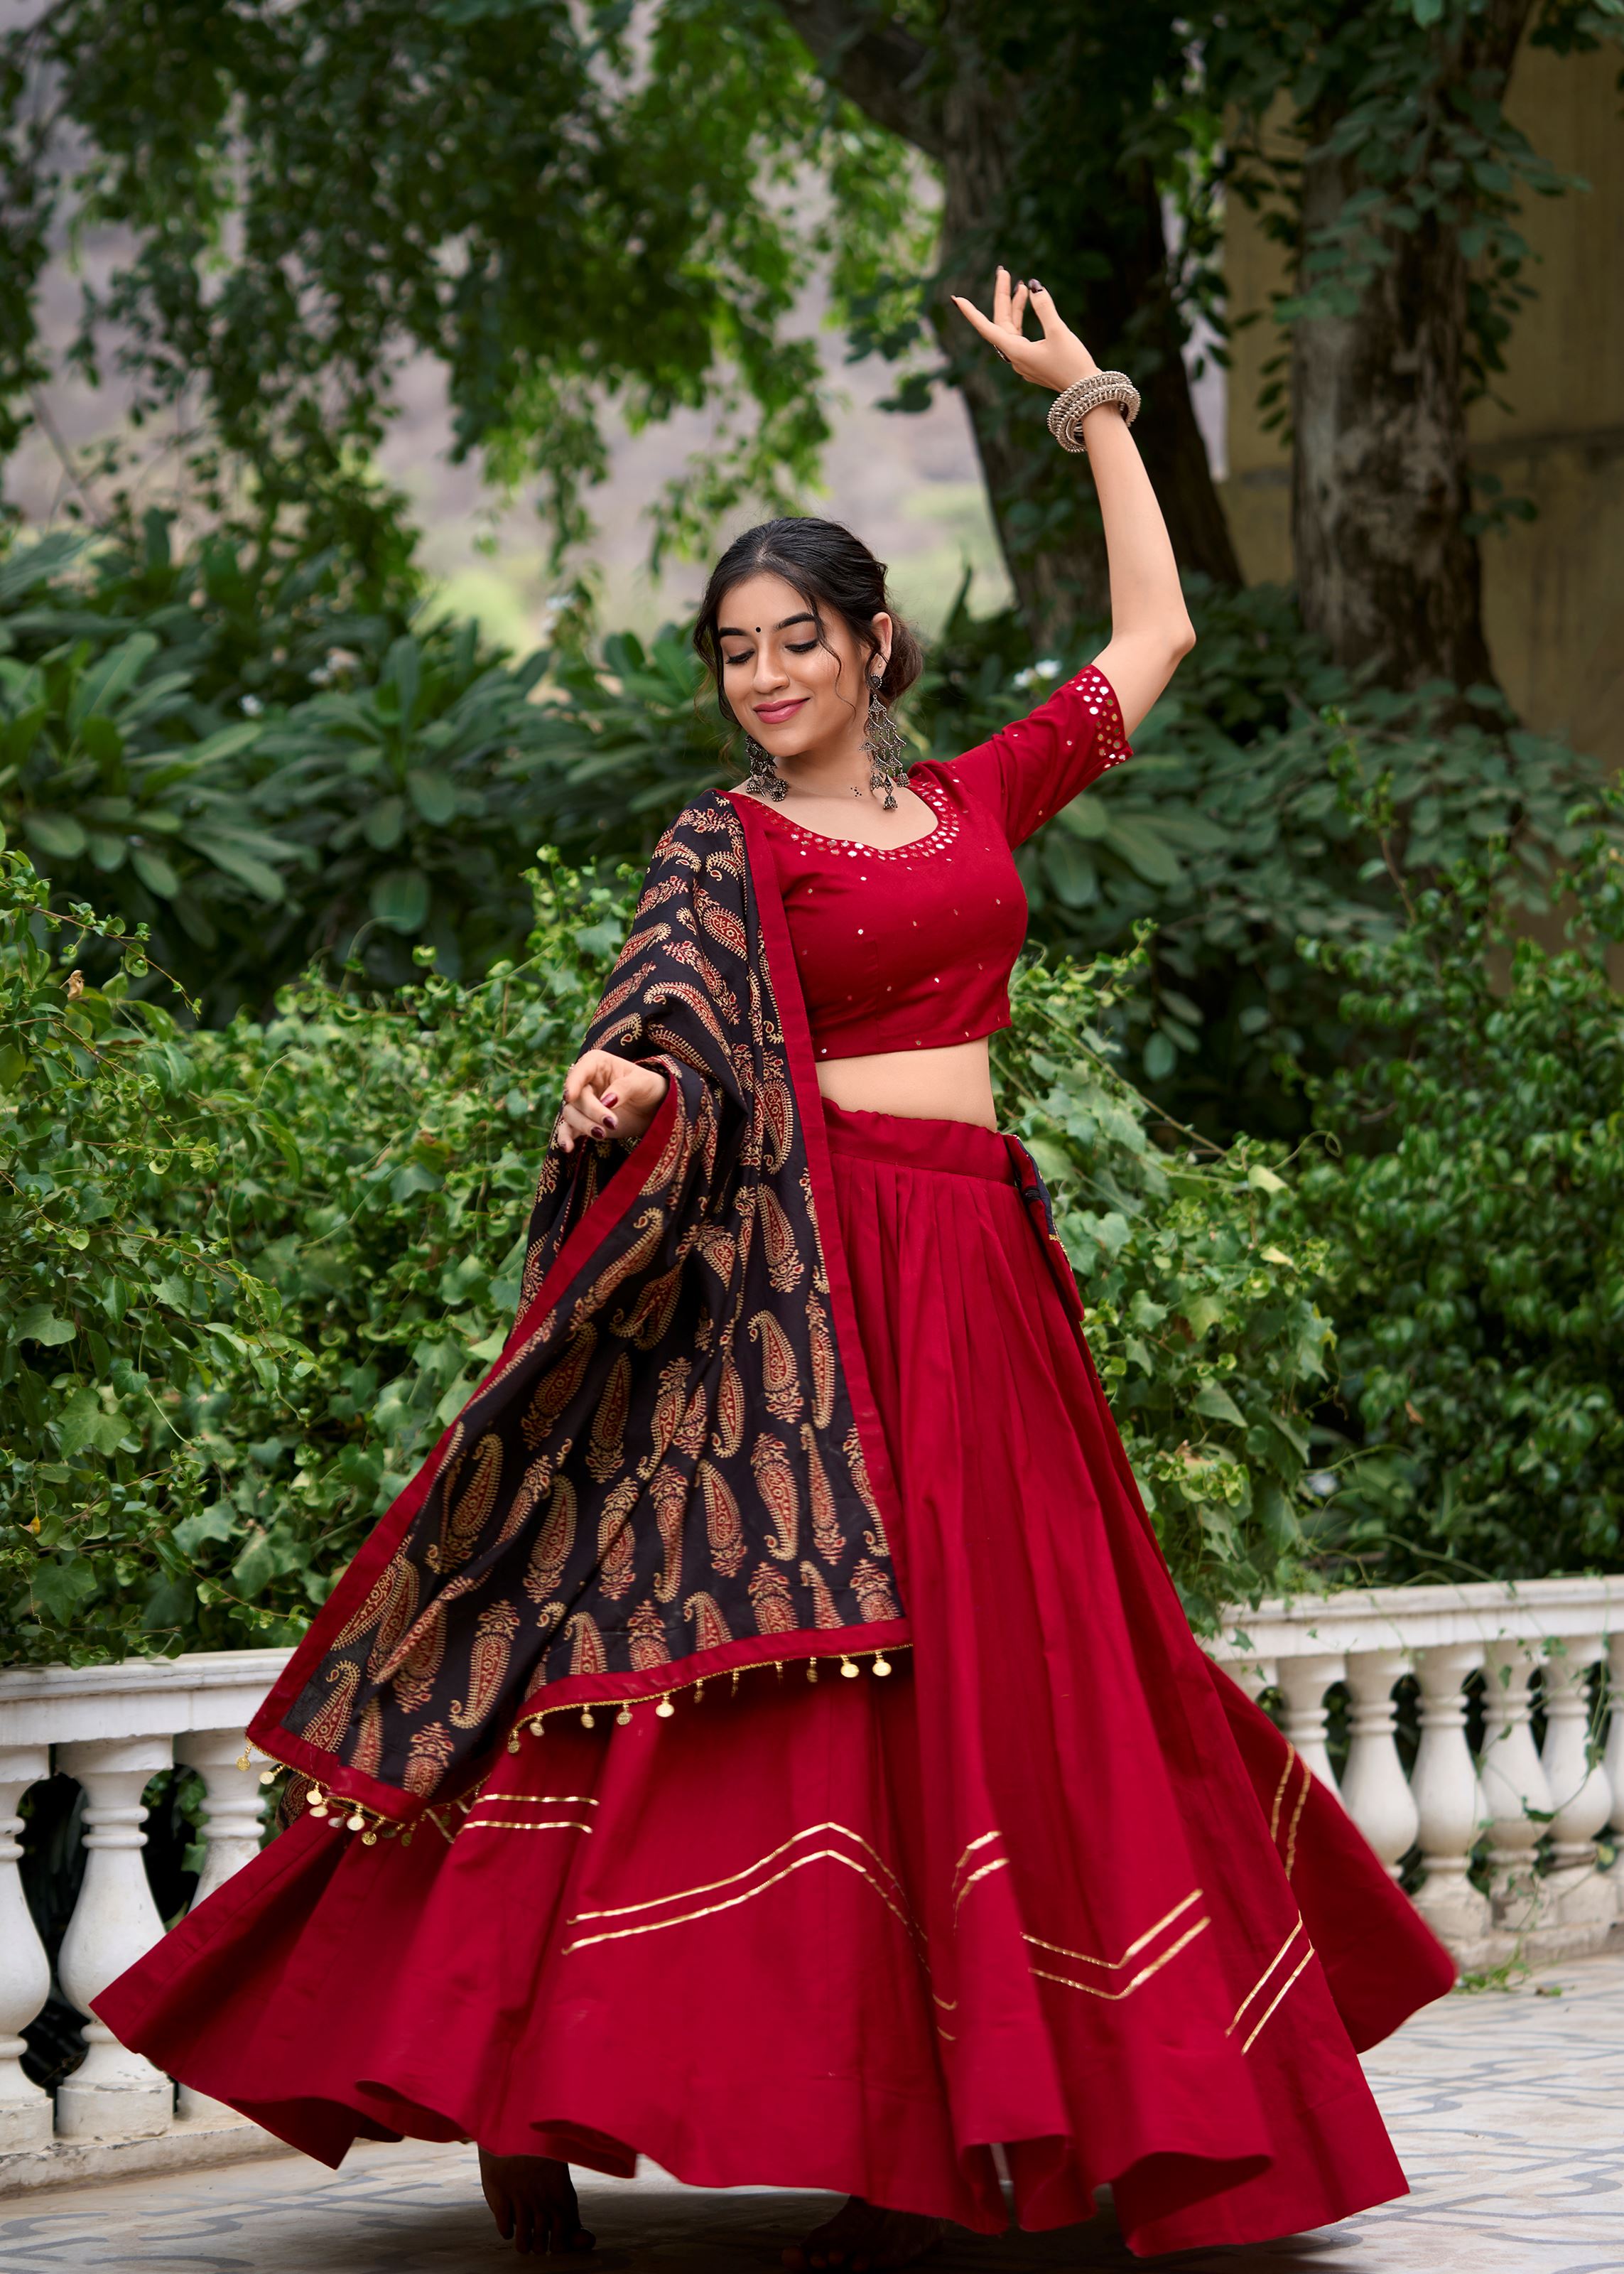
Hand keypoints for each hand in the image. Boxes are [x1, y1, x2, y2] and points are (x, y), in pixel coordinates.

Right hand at [554, 1050, 667, 1152]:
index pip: (580, 1070)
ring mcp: (583, 1103)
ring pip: (571, 1113)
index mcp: (597, 1064)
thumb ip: (624, 1088)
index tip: (570, 1096)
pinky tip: (568, 1147)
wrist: (654, 1109)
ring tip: (603, 1134)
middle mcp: (585, 1082)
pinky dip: (566, 1138)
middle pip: (577, 1097)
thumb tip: (606, 1101)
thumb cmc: (649, 1088)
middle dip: (592, 1111)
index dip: (573, 1082)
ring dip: (584, 1125)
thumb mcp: (643, 1083)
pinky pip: (568, 1129)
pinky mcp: (584, 1122)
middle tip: (611, 1122)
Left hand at [951, 268, 1094, 394]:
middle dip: (1003, 297)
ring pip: (1012, 329)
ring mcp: (1023, 361)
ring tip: (1022, 286)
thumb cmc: (1073, 364)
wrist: (1086, 394)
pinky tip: (1029, 306)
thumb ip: (1044, 307)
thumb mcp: (1059, 332)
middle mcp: (1015, 358)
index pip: (986, 327)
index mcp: (1015, 352)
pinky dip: (1023, 320)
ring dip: (1015, 307)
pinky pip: (1020, 337)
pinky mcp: (1033, 362)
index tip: (956, 299)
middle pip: (1001, 323)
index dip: (971, 313)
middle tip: (1004, 272)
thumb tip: (1034, 285)